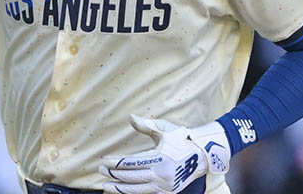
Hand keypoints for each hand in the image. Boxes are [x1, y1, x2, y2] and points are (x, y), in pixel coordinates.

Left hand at [99, 115, 229, 193]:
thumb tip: (130, 117)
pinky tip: (122, 190)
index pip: (130, 162)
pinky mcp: (168, 192)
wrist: (202, 156)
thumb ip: (146, 125)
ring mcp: (165, 186)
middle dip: (113, 174)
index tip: (103, 160)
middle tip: (100, 170)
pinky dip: (133, 193)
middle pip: (131, 177)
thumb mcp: (165, 130)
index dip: (114, 162)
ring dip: (119, 188)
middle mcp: (162, 174)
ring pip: (137, 189)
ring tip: (106, 184)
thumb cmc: (181, 139)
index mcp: (159, 158)